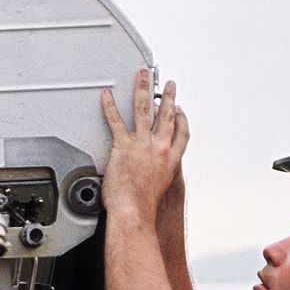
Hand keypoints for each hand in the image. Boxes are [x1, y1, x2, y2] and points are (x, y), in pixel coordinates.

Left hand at [100, 68, 189, 221]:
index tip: (180, 110)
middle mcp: (160, 149)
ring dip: (143, 89)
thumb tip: (151, 177)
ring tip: (142, 76)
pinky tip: (108, 95)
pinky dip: (110, 106)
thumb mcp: (159, 190)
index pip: (182, 134)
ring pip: (144, 110)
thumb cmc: (143, 207)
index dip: (182, 119)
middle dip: (168, 97)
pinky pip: (115, 121)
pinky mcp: (123, 147)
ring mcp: (142, 146)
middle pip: (167, 116)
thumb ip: (158, 177)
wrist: (134, 212)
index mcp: (171, 160)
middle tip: (169, 86)